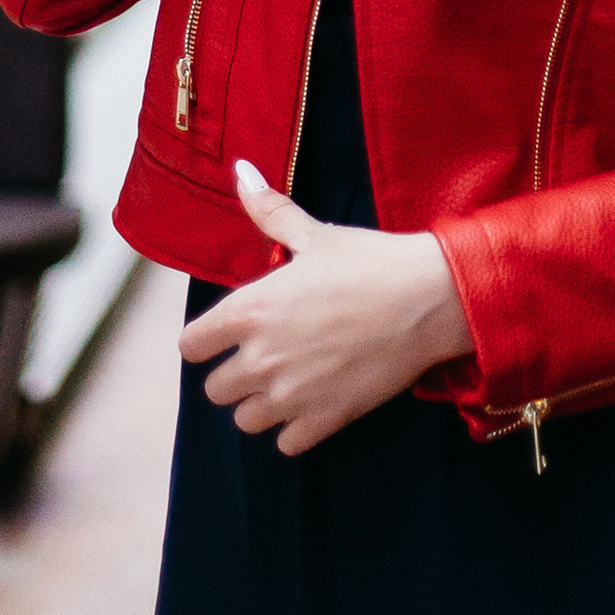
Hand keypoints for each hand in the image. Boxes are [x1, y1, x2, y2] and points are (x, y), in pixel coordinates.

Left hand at [181, 161, 472, 454]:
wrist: (424, 300)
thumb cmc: (367, 262)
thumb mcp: (314, 234)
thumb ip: (268, 211)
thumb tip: (239, 170)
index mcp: (248, 311)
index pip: (191, 347)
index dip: (205, 340)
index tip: (226, 334)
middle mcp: (259, 359)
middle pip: (215, 390)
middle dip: (234, 374)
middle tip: (264, 355)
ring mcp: (290, 395)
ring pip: (245, 421)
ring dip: (260, 404)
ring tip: (287, 381)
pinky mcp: (324, 420)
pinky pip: (286, 444)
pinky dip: (295, 429)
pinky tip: (314, 402)